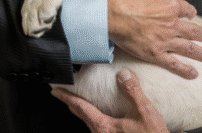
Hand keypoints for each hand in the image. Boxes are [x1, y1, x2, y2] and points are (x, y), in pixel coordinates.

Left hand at [52, 68, 168, 132]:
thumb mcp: (144, 112)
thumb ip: (133, 91)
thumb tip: (123, 74)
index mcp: (103, 126)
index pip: (80, 108)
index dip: (68, 97)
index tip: (57, 90)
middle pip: (80, 116)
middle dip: (71, 104)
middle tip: (63, 94)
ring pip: (88, 123)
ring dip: (82, 111)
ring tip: (80, 102)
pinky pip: (97, 128)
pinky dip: (92, 118)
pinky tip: (100, 116)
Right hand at [107, 0, 201, 78]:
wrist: (109, 14)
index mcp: (172, 6)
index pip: (187, 10)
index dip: (190, 12)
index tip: (191, 14)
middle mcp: (172, 24)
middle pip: (194, 31)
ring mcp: (164, 40)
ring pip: (189, 48)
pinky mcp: (154, 53)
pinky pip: (173, 64)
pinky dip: (184, 70)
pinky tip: (194, 74)